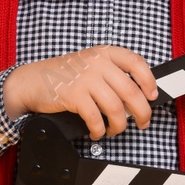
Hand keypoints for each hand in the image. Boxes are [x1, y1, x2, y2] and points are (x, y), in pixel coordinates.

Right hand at [2, 45, 157, 138]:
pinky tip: (97, 132)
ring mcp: (86, 78)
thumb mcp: (90, 64)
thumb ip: (111, 75)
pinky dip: (100, 130)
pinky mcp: (75, 95)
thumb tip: (138, 97)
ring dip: (120, 125)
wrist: (32, 81)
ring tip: (115, 130)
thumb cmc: (64, 76)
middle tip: (143, 122)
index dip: (149, 81)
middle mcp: (98, 63)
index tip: (153, 96)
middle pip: (132, 91)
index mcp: (105, 53)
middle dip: (142, 112)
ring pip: (116, 108)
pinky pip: (96, 118)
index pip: (137, 63)